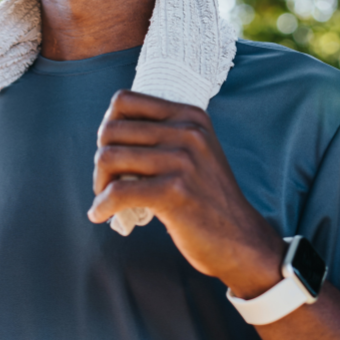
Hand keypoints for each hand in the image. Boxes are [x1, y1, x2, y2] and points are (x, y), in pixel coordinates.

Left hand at [88, 90, 285, 298]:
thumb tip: (108, 130)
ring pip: (109, 157)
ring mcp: (182, 161)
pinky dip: (101, 205)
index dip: (108, 124)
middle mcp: (188, 132)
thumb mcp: (194, 151)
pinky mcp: (174, 192)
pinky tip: (100, 214)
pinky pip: (117, 192)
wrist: (241, 239)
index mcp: (189, 116)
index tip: (111, 149)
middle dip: (101, 159)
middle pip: (111, 129)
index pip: (124, 101)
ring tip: (105, 198)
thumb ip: (162, 134)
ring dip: (99, 182)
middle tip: (107, 181)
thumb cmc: (206, 197)